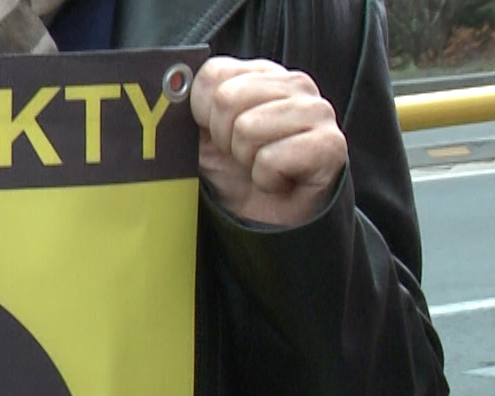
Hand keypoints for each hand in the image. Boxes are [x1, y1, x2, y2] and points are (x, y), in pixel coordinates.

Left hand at [189, 56, 346, 227]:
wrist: (269, 223)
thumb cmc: (236, 177)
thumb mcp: (201, 141)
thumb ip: (183, 113)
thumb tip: (163, 95)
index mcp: (260, 74)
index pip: (213, 75)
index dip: (203, 115)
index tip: (218, 138)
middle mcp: (294, 84)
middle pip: (227, 98)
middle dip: (224, 139)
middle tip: (241, 157)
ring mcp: (318, 111)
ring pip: (248, 128)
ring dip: (246, 161)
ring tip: (260, 168)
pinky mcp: (331, 144)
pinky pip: (272, 159)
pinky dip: (266, 179)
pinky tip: (279, 182)